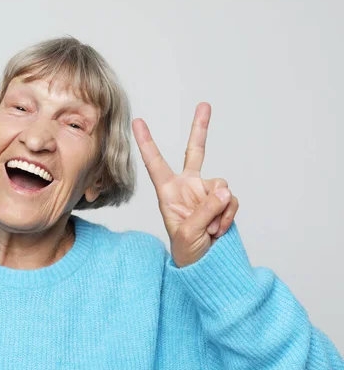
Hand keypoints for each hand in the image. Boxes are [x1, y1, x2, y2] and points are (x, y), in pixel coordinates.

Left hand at [132, 103, 238, 267]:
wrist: (205, 264)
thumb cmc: (186, 250)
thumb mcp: (188, 232)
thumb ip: (205, 210)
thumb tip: (224, 189)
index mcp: (168, 191)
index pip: (156, 163)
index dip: (147, 142)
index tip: (137, 122)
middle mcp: (188, 186)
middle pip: (196, 152)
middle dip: (201, 128)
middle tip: (204, 105)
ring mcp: (206, 192)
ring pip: (221, 187)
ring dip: (219, 212)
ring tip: (209, 231)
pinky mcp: (223, 200)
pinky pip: (231, 200)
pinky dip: (228, 216)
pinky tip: (218, 230)